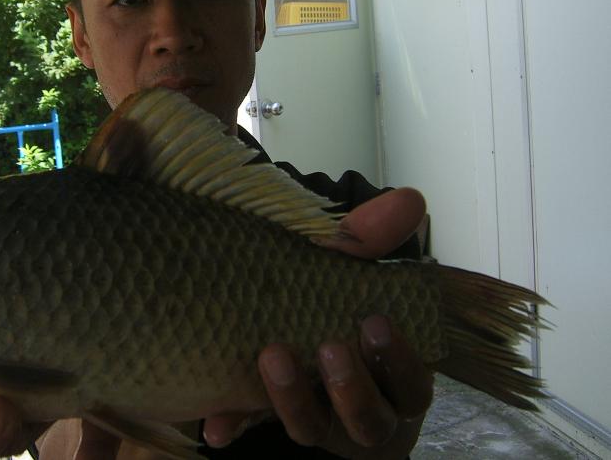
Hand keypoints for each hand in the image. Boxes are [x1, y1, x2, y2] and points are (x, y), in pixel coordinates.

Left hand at [203, 188, 433, 458]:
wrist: (286, 324)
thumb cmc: (333, 300)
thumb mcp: (347, 272)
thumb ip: (372, 243)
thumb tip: (410, 198)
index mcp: (393, 378)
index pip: (411, 385)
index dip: (399, 361)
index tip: (375, 321)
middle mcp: (362, 412)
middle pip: (368, 421)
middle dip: (351, 388)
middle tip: (329, 346)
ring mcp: (316, 422)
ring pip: (313, 429)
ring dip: (294, 399)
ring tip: (273, 355)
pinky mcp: (266, 421)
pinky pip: (251, 428)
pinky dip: (235, 423)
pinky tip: (215, 423)